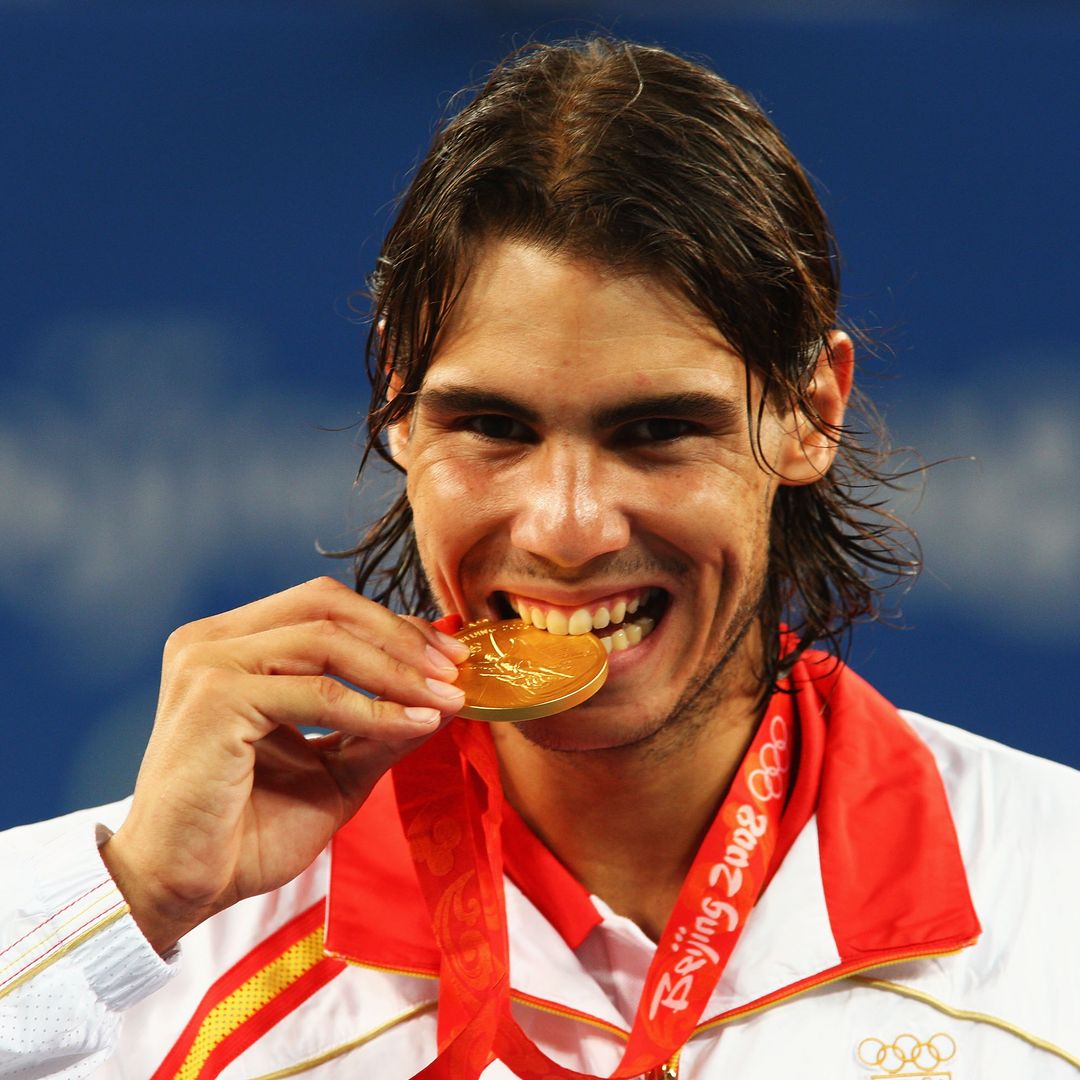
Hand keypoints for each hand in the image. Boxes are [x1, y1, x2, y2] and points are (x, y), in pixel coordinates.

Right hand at [99, 577, 468, 953]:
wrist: (182, 889)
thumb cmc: (249, 831)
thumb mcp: (336, 769)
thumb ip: (382, 727)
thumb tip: (444, 696)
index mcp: (234, 644)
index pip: (325, 607)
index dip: (393, 625)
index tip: (449, 656)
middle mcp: (213, 640)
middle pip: (327, 605)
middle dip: (400, 635)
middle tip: (454, 669)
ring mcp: (208, 663)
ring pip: (326, 640)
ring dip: (396, 669)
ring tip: (443, 698)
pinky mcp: (214, 698)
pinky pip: (315, 693)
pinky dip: (372, 708)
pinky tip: (412, 725)